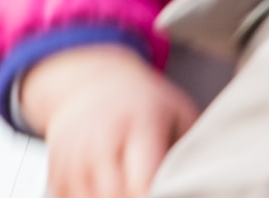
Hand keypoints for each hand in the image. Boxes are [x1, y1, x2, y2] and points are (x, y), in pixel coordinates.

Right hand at [22, 44, 199, 197]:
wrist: (90, 82)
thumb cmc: (145, 105)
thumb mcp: (178, 114)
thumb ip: (194, 149)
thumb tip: (212, 181)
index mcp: (139, 124)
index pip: (144, 181)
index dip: (155, 196)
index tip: (166, 194)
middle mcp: (102, 138)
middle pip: (115, 196)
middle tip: (150, 193)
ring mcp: (74, 154)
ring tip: (130, 189)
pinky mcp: (56, 169)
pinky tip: (106, 191)